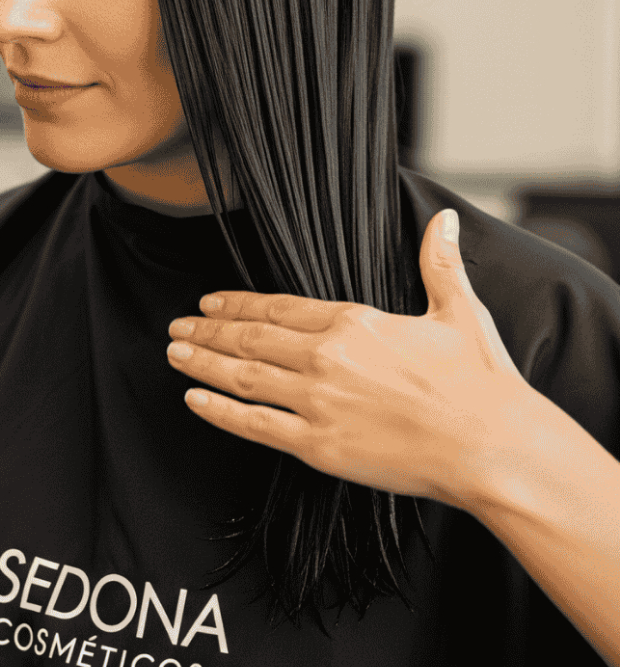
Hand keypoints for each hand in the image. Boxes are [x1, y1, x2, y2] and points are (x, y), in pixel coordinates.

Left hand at [166, 210, 531, 507]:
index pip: (279, 309)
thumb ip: (439, 263)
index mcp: (355, 322)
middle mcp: (327, 357)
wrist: (492, 445)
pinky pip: (255, 425)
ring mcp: (318, 401)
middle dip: (209, 331)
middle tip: (178, 326)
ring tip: (174, 353)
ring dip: (202, 362)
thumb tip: (444, 219)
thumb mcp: (460, 310)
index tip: (211, 303)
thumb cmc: (481, 383)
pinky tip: (194, 400)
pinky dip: (219, 411)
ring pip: (243, 376)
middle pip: (251, 339)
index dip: (239, 306)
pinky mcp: (318, 446)